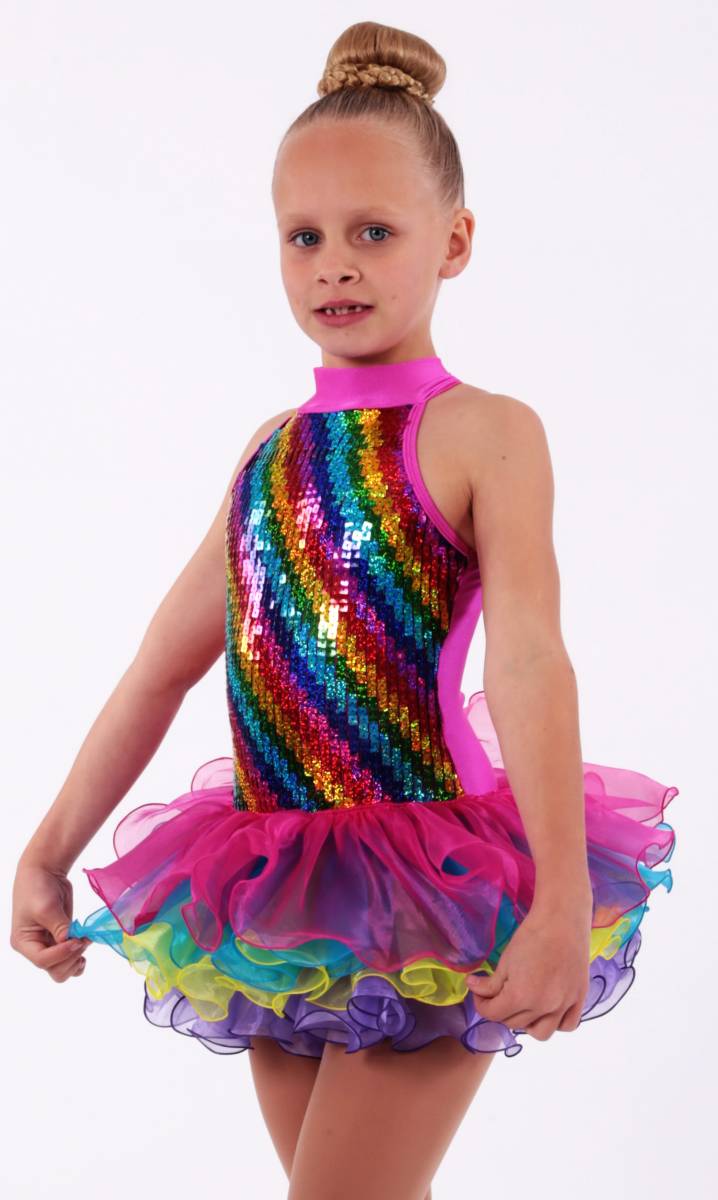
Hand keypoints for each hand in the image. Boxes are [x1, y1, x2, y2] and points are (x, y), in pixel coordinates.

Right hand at [10, 860, 90, 982]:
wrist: (44, 871)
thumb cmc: (38, 887)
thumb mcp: (46, 907)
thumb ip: (59, 926)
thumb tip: (70, 942)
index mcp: (23, 942)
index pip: (42, 961)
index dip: (62, 954)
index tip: (77, 940)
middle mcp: (35, 948)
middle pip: (54, 970)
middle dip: (70, 958)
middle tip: (83, 940)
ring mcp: (49, 945)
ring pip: (63, 969)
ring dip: (76, 960)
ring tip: (85, 942)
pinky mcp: (61, 939)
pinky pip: (70, 959)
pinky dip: (79, 957)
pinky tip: (85, 945)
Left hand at [464, 902, 591, 1040]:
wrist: (562, 920)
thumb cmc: (531, 936)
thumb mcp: (505, 960)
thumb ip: (490, 983)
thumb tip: (473, 988)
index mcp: (521, 997)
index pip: (493, 1014)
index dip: (481, 1004)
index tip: (479, 992)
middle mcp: (543, 1007)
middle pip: (514, 1023)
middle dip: (501, 1010)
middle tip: (497, 994)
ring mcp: (564, 1005)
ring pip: (541, 1033)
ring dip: (528, 1024)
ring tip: (523, 1006)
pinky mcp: (579, 998)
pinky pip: (567, 1025)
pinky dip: (556, 1022)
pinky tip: (547, 1009)